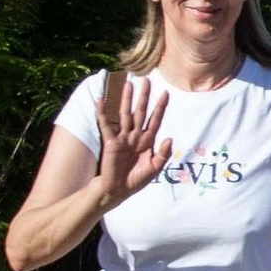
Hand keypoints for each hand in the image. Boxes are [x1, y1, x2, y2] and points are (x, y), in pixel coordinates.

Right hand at [96, 78, 172, 209]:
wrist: (118, 190)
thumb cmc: (136, 180)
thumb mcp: (154, 169)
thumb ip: (163, 154)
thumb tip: (170, 138)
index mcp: (147, 141)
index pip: (155, 120)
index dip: (160, 107)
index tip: (166, 93)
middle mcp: (135, 136)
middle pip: (140, 112)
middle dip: (144, 97)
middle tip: (147, 80)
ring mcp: (122, 137)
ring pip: (125, 114)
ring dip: (126, 99)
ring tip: (128, 83)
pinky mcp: (110, 142)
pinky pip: (106, 124)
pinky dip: (102, 112)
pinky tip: (100, 100)